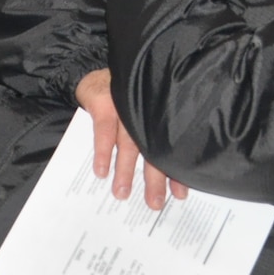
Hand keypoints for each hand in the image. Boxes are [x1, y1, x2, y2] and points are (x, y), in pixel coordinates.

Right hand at [77, 69, 186, 208]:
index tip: (180, 196)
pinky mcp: (104, 102)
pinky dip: (103, 151)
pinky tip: (101, 170)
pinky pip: (104, 131)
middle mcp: (146, 113)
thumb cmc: (122, 93)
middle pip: (152, 150)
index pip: (170, 148)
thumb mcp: (143, 108)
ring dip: (125, 170)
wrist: (93, 70)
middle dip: (154, 179)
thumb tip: (170, 167)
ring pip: (128, 144)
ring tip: (121, 193)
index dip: (176, 172)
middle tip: (154, 204)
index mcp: (160, 117)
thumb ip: (153, 131)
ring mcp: (125, 107)